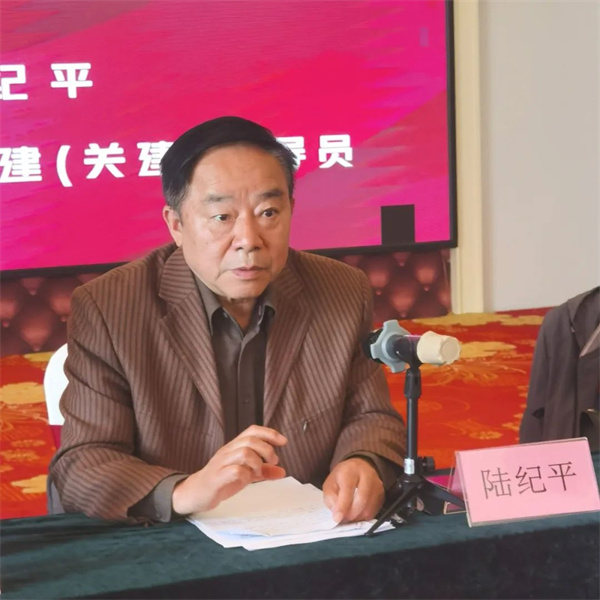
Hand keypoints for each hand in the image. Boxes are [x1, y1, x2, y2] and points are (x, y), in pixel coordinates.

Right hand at [172, 425, 286, 515]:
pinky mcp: (216, 478)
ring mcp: (221, 463)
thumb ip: (263, 471)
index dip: (269, 433)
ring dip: (257, 462)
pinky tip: (246, 480)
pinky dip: (245, 475)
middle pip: (250, 440)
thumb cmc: (221, 480)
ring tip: (259, 473)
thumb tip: (282, 471)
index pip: (252, 431)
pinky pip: (234, 470)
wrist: (195, 493)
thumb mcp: (246, 474)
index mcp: (234, 447)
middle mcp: (228, 451)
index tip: (284, 441)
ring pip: (243, 452)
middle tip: (272, 462)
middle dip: (266, 449)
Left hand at [322, 457, 384, 523]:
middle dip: (350, 514)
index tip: (337, 518)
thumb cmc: (342, 477)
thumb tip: (337, 514)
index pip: (348, 489)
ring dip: (357, 517)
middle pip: (362, 499)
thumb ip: (331, 498)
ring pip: (369, 508)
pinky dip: (364, 517)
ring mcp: (377, 485)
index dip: (342, 506)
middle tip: (343, 519)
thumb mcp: (330, 484)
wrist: (359, 468)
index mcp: (350, 470)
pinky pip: (374, 511)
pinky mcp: (382, 495)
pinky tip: (357, 514)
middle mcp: (367, 475)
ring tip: (349, 517)